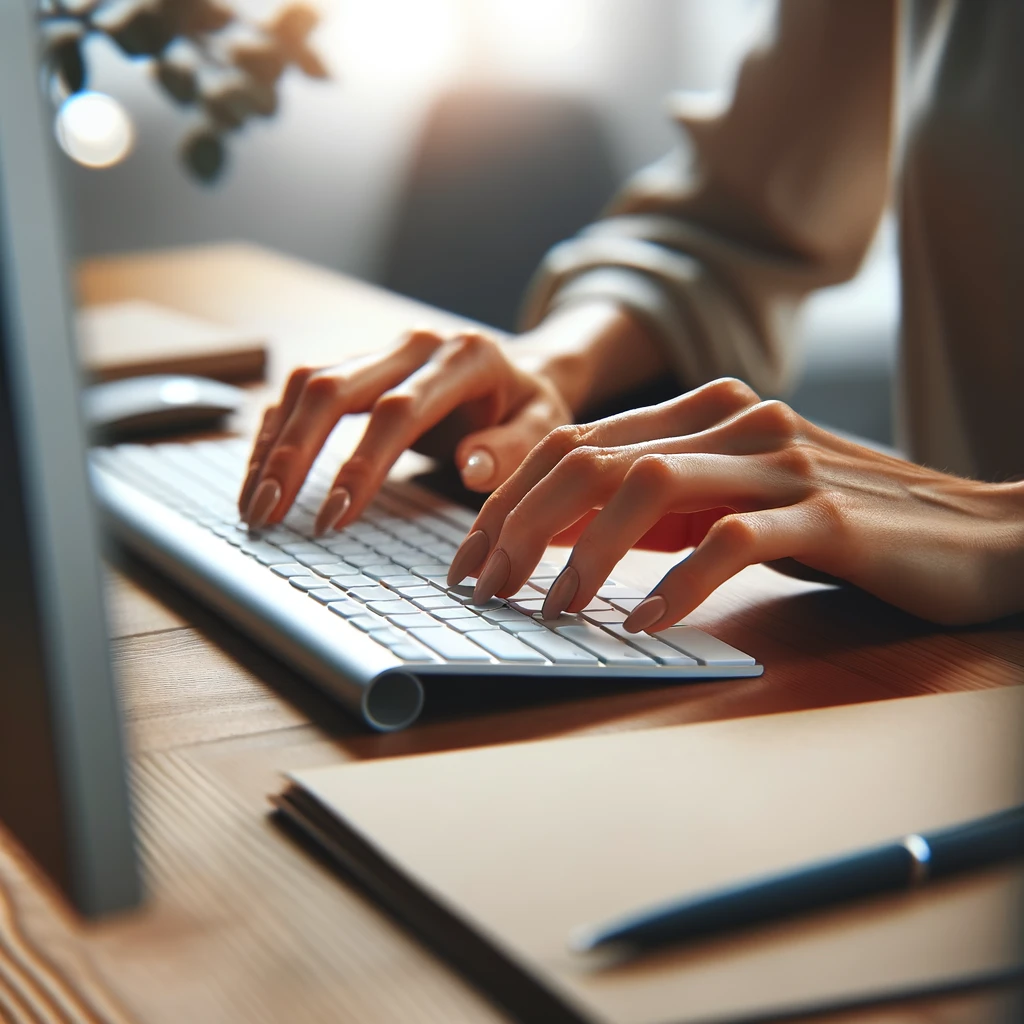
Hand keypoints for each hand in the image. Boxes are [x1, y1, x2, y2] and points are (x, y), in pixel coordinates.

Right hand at [238, 328, 573, 531]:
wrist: (519, 372)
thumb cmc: (530, 410)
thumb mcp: (544, 429)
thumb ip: (513, 449)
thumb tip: (469, 467)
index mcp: (465, 358)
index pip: (397, 411)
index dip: (360, 465)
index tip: (332, 519)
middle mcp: (415, 344)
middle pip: (334, 389)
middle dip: (293, 455)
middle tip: (267, 515)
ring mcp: (382, 349)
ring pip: (306, 385)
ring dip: (273, 445)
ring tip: (253, 506)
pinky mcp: (359, 364)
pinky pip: (302, 392)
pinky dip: (276, 434)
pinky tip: (259, 476)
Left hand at [450, 378, 1023, 627]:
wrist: (974, 533)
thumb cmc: (837, 525)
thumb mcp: (728, 503)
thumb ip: (654, 507)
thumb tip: (554, 535)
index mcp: (705, 411)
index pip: (576, 441)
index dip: (509, 498)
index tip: (470, 556)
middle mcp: (736, 421)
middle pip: (593, 456)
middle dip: (520, 524)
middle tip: (484, 587)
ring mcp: (781, 462)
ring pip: (648, 487)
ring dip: (583, 557)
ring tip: (550, 612)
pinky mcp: (826, 514)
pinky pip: (728, 541)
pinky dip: (675, 585)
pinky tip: (642, 623)